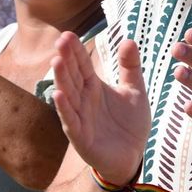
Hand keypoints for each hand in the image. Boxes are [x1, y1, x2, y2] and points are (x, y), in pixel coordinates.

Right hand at [50, 33, 152, 181]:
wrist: (133, 156)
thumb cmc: (129, 124)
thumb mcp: (135, 91)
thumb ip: (131, 67)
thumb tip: (128, 40)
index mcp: (94, 87)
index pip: (82, 66)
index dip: (76, 51)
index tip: (68, 34)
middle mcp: (83, 100)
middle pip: (73, 77)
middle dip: (66, 59)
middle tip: (60, 40)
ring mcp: (80, 118)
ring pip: (68, 96)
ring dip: (61, 80)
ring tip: (56, 62)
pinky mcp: (81, 137)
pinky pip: (71, 121)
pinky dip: (64, 109)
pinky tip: (58, 95)